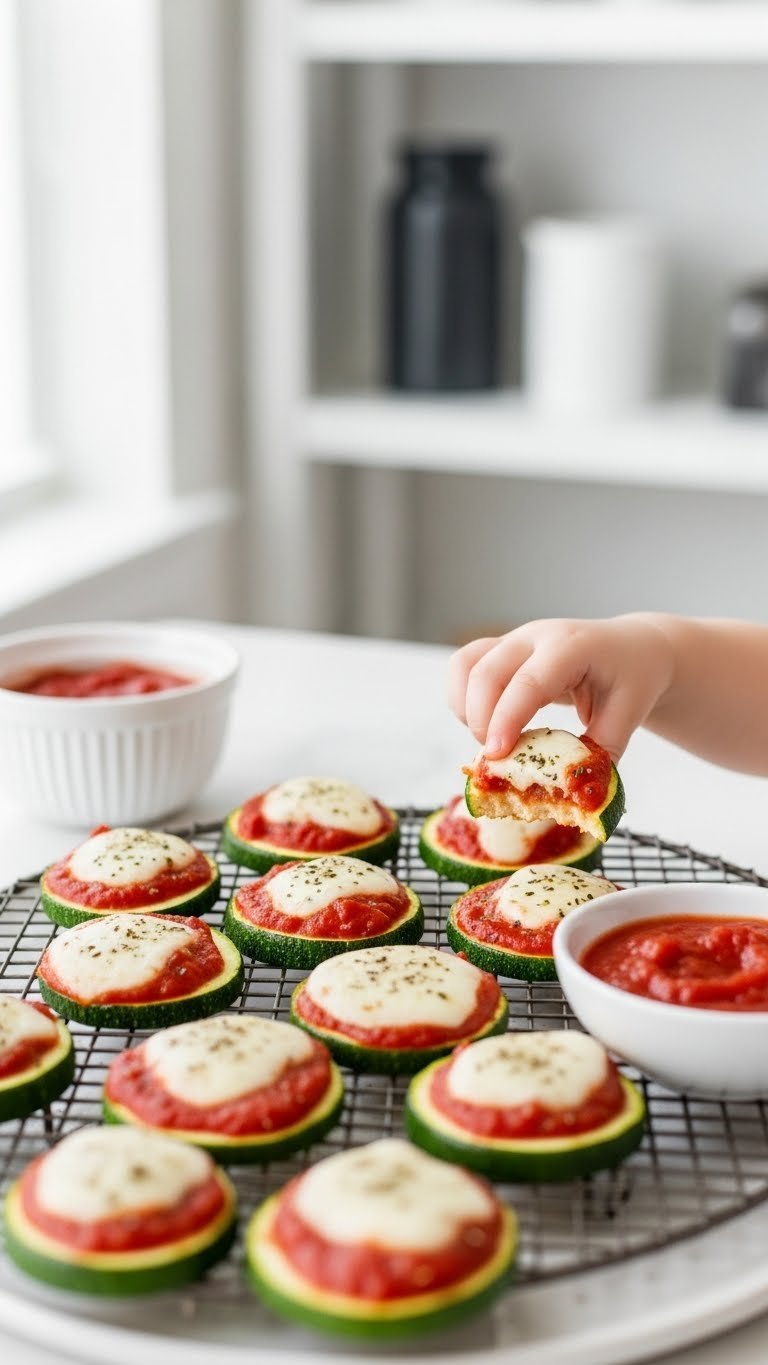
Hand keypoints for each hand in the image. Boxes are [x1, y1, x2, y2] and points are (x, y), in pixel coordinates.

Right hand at [448, 615, 673, 762]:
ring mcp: (515, 639)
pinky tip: (486, 723)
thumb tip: (573, 793)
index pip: (530, 681)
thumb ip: (600, 752)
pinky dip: (462, 699)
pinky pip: (464, 667)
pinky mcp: (501, 649)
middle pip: (485, 670)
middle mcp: (537, 636)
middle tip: (496, 759)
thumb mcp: (628, 714)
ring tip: (489, 740)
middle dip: (480, 720)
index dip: (507, 718)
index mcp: (572, 647)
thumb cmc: (632, 676)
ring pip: (465, 664)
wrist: (631, 647)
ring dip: (464, 707)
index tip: (495, 755)